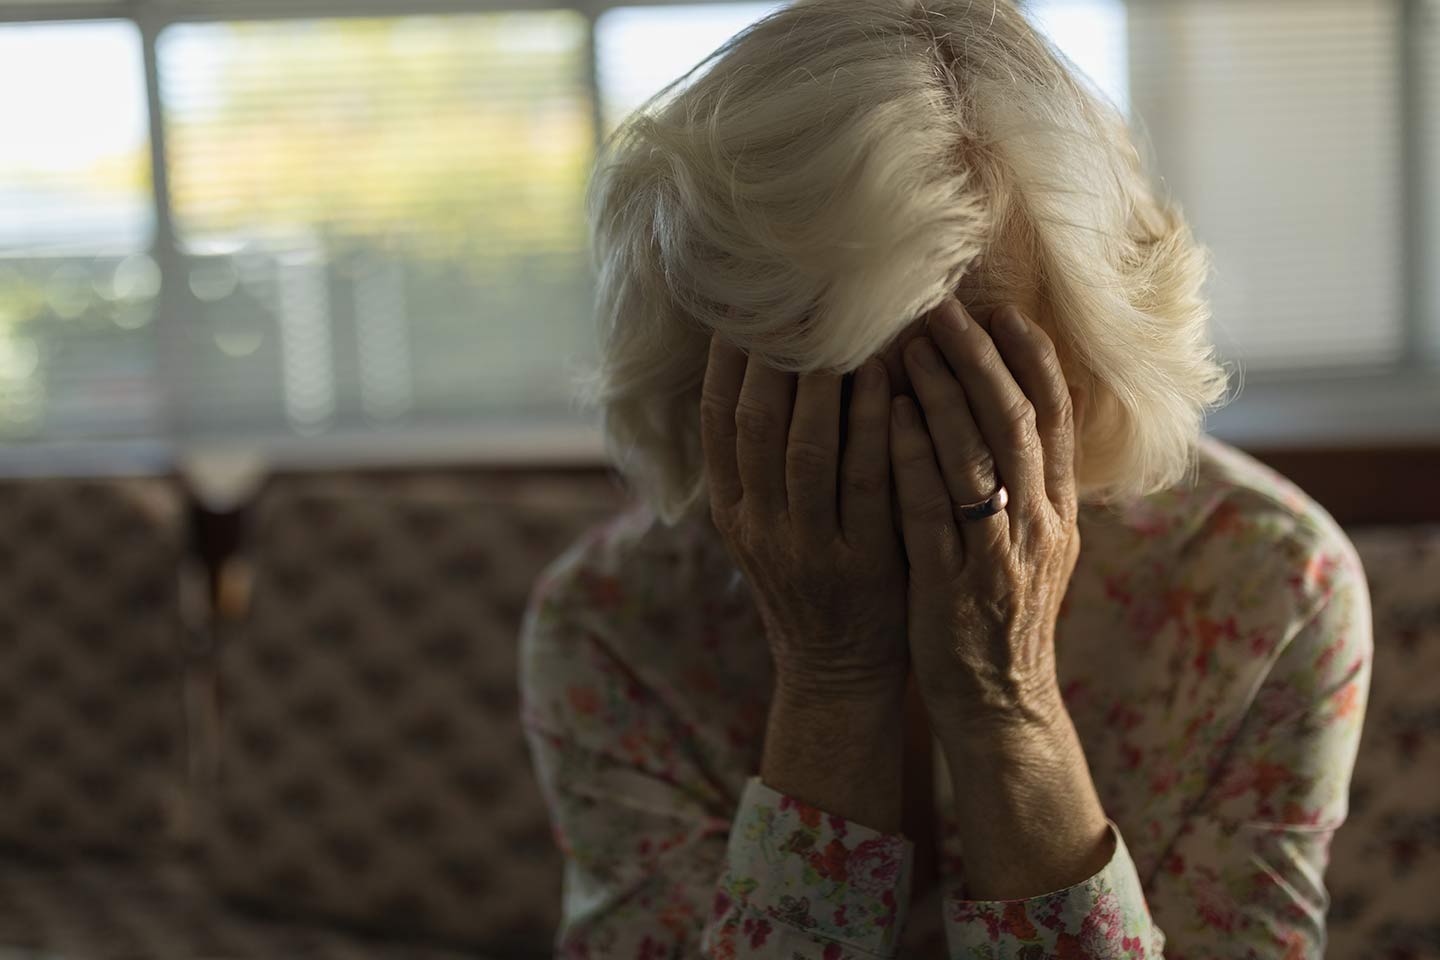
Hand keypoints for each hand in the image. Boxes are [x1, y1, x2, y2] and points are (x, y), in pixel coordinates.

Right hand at [701, 333, 908, 703]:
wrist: (838, 671)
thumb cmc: (810, 580)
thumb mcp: (767, 527)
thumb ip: (761, 462)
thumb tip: (765, 371)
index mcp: (732, 511)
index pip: (716, 423)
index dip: (726, 362)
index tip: (742, 310)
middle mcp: (760, 526)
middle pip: (756, 425)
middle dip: (774, 358)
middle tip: (798, 300)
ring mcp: (809, 546)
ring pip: (808, 449)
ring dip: (826, 384)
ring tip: (846, 327)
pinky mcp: (862, 563)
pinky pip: (868, 483)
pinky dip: (875, 429)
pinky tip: (892, 383)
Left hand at [890, 298, 1085, 732]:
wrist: (1001, 704)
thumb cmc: (1000, 612)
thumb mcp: (1032, 544)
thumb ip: (1025, 482)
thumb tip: (1011, 410)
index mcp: (1058, 510)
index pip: (1056, 416)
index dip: (1031, 358)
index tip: (1000, 308)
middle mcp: (1038, 525)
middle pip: (1019, 423)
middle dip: (981, 360)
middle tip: (942, 309)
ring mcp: (998, 556)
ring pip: (982, 460)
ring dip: (946, 396)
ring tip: (909, 347)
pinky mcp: (955, 587)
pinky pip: (935, 512)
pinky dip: (916, 459)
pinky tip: (892, 417)